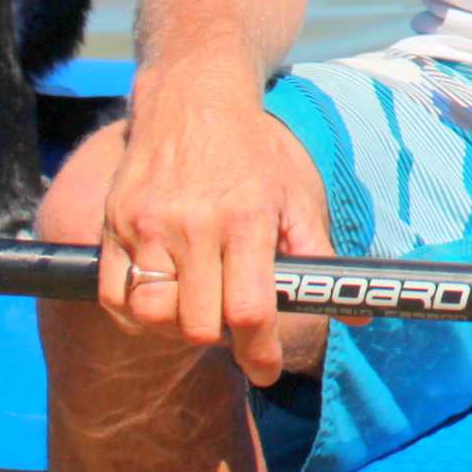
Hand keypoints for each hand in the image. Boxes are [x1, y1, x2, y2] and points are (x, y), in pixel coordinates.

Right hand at [98, 60, 337, 385]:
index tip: (267, 370)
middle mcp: (194, 225)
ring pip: (153, 316)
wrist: (193, 101)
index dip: (260, 352)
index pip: (249, 310)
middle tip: (234, 327)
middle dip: (221, 340)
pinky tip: (164, 299)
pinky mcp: (113, 226)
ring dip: (177, 327)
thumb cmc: (255, 154)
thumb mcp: (299, 196)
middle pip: (198, 324)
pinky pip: (114, 297)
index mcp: (247, 220)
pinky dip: (137, 314)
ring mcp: (147, 227)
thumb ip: (321, 259)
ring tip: (199, 308)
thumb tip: (358, 316)